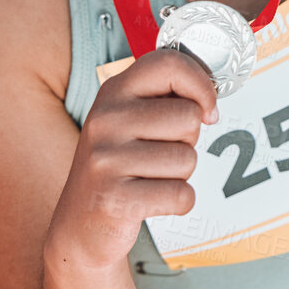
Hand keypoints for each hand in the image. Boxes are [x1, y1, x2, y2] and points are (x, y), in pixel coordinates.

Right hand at [45, 50, 216, 271]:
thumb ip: (164, 98)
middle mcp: (105, 119)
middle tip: (159, 154)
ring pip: (188, 159)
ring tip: (149, 178)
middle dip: (188, 141)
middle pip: (189, 117)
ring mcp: (106, 159)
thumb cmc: (117, 166)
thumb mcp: (129, 119)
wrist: (78, 224)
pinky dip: (177, 203)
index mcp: (113, 91)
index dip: (201, 84)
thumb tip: (209, 100)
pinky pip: (182, 195)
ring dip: (180, 175)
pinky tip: (150, 200)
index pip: (169, 64)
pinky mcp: (115, 199)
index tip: (206, 110)